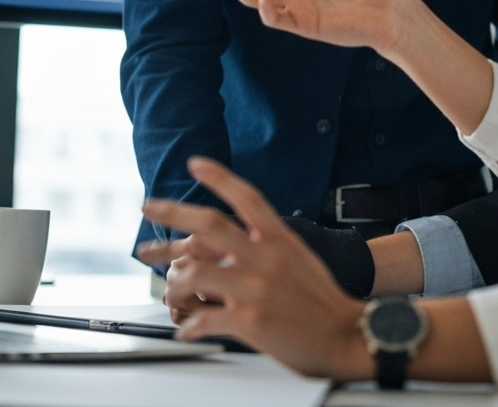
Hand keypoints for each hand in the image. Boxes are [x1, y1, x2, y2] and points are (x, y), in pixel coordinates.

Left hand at [137, 157, 372, 380]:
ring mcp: (256, 288)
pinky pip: (202, 319)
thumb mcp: (298, 256)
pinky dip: (188, 325)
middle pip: (210, 224)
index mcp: (280, 238)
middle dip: (172, 212)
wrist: (347, 335)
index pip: (246, 196)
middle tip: (150, 206)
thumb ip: (267, 244)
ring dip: (174, 282)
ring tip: (171, 291)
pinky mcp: (250, 321)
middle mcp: (266, 257)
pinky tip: (187, 329)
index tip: (195, 164)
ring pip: (195, 272)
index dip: (219, 177)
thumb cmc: (322, 298)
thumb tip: (234, 239)